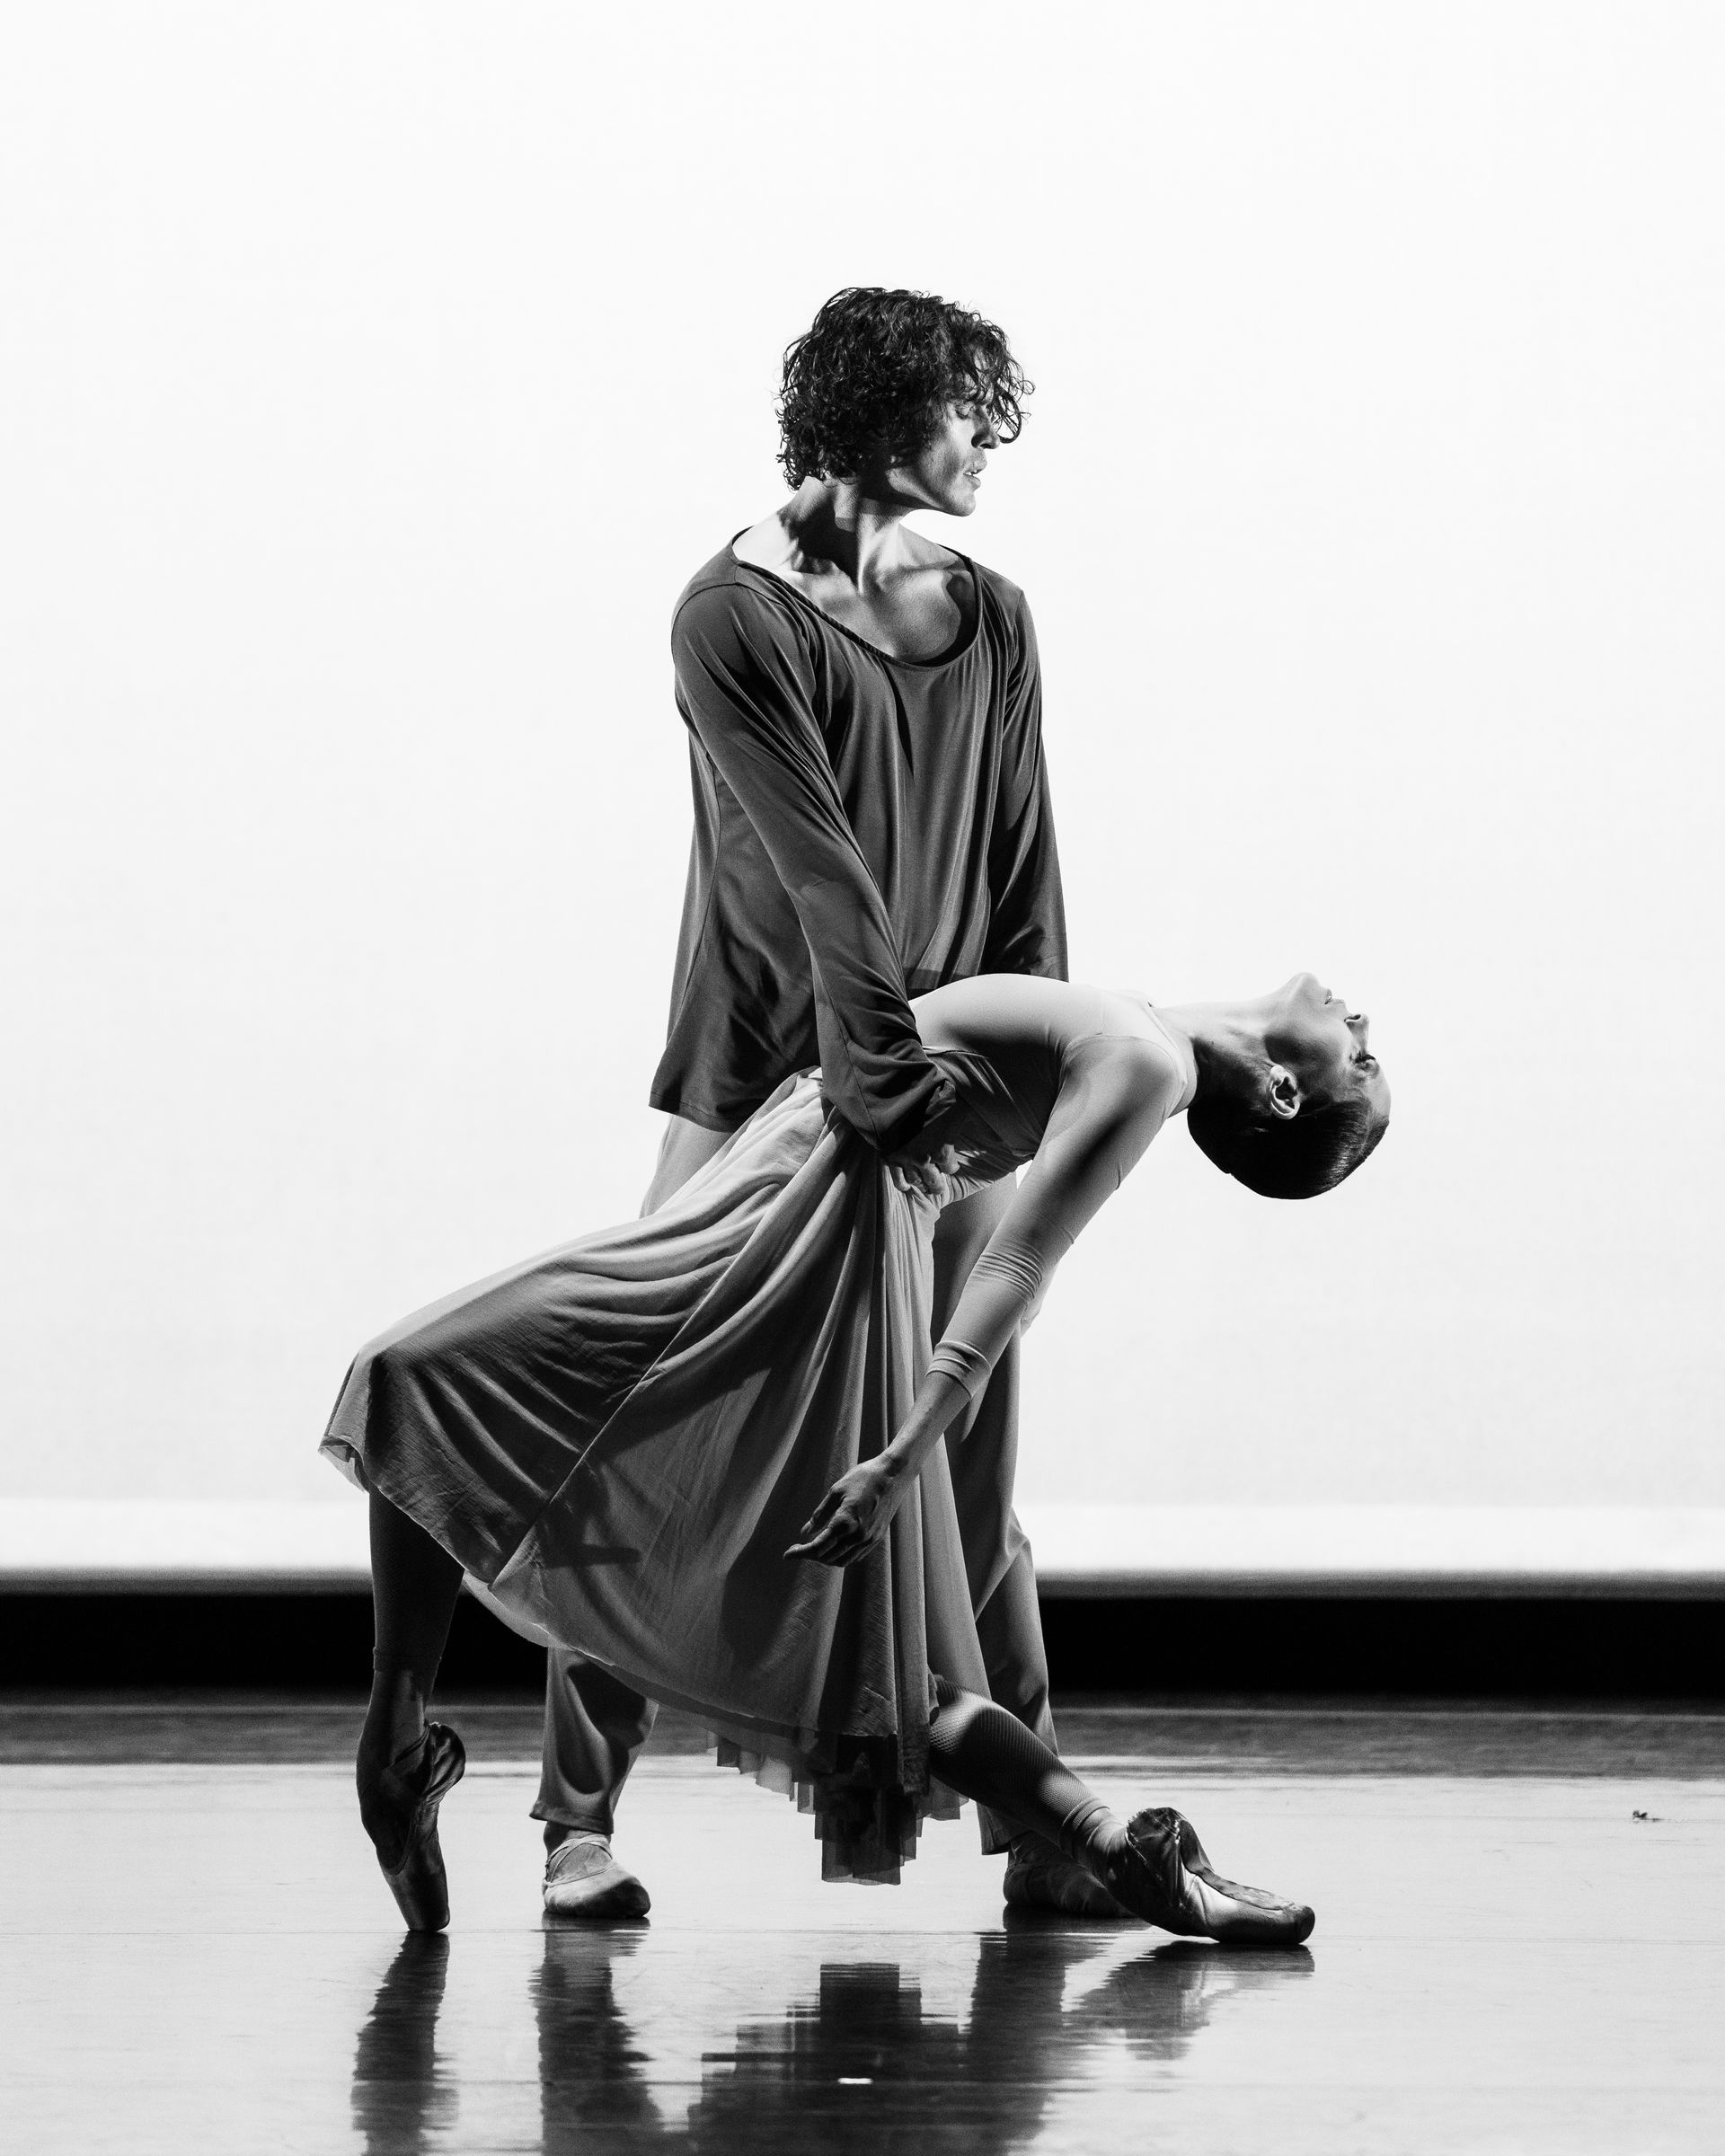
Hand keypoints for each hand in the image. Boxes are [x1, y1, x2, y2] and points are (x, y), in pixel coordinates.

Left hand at [785, 1458, 904, 1568]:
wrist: (893, 1475)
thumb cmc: (862, 1478)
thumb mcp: (836, 1491)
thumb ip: (820, 1515)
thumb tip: (805, 1533)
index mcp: (844, 1523)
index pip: (817, 1548)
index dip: (800, 1553)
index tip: (787, 1555)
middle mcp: (857, 1536)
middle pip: (828, 1557)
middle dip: (810, 1555)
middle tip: (799, 1547)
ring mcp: (869, 1539)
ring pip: (842, 1560)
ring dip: (826, 1558)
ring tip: (815, 1548)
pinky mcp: (877, 1538)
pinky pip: (855, 1556)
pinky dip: (841, 1556)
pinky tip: (834, 1546)